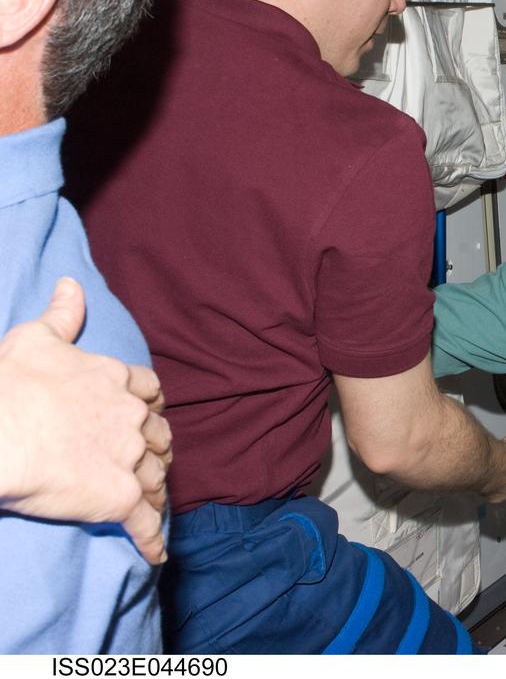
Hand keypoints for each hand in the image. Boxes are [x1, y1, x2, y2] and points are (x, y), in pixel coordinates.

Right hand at [0, 278, 171, 563]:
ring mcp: (130, 459)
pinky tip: (156, 554)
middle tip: (149, 460)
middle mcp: (132, 419)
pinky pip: (146, 524)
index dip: (148, 406)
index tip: (144, 414)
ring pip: (157, 477)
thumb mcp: (35, 339)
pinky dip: (153, 540)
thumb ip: (62, 314)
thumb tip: (71, 284)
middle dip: (156, 447)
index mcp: (117, 381)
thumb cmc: (10, 385)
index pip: (150, 393)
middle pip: (159, 436)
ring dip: (156, 490)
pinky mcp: (120, 498)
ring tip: (151, 502)